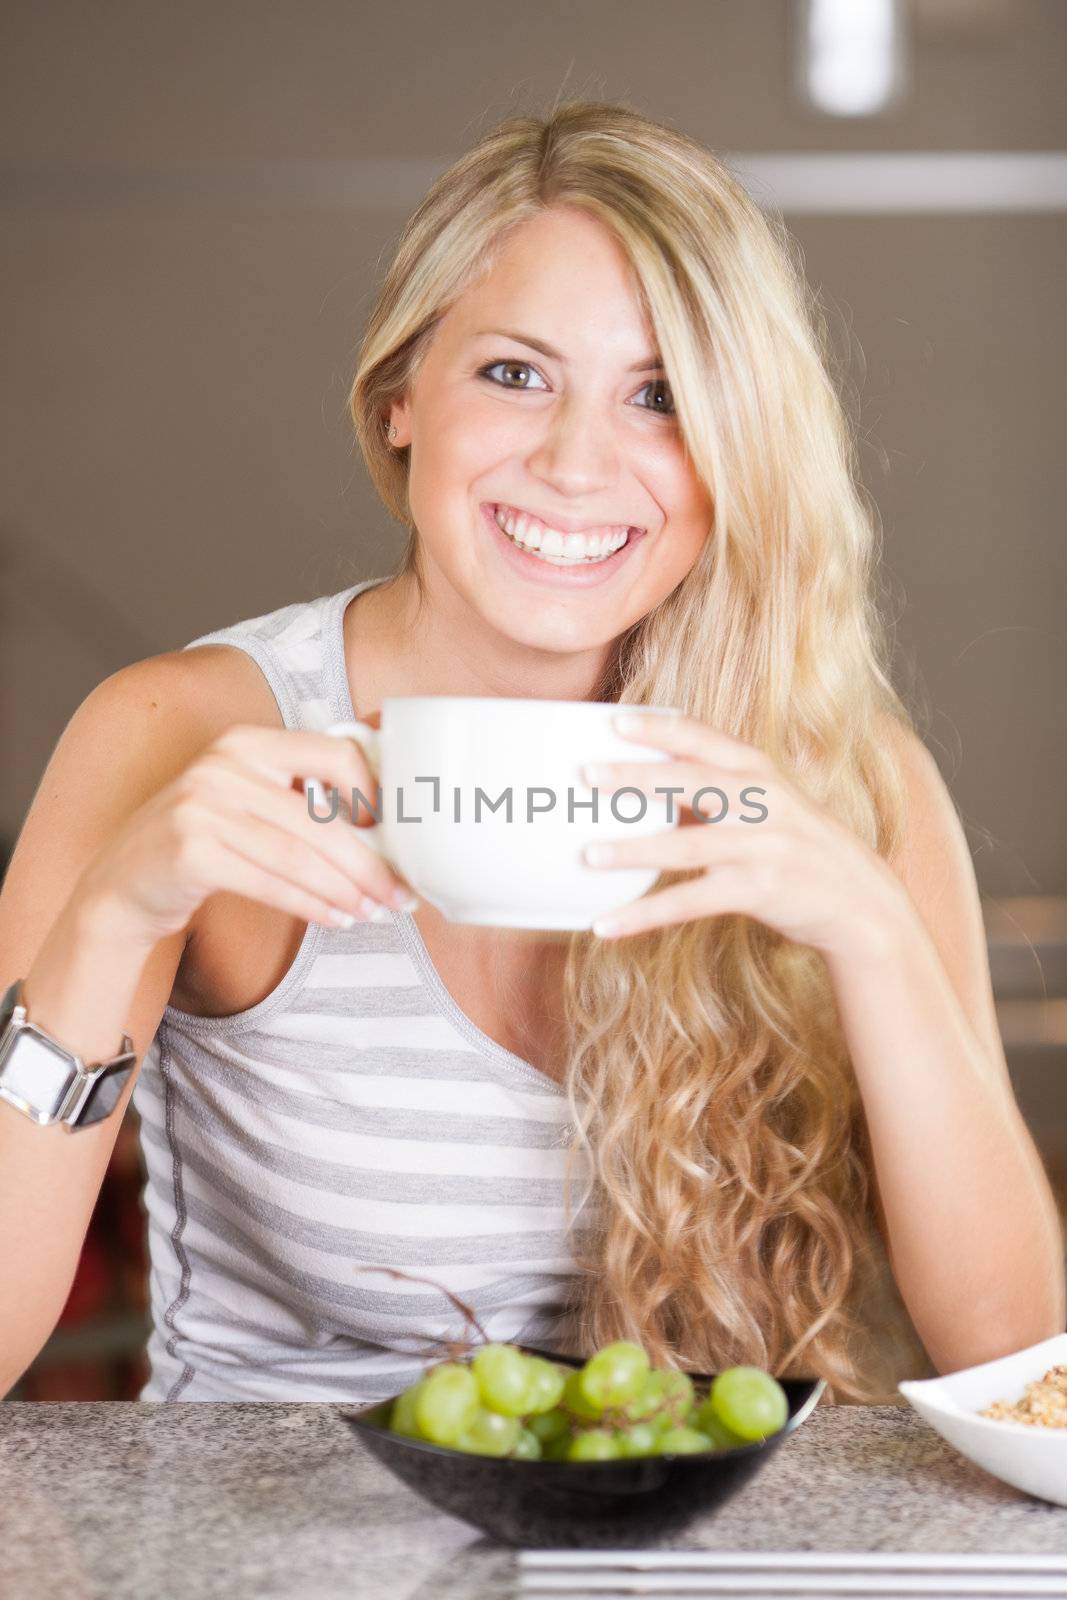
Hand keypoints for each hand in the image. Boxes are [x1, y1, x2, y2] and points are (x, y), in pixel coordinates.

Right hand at [77, 722, 418, 945]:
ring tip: (373, 911)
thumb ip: (301, 800)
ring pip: (299, 856)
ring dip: (345, 890)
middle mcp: (223, 765)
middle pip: (320, 819)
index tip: (392, 831)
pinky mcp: (190, 851)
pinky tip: (336, 918)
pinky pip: (269, 883)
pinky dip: (311, 905)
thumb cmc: (204, 843)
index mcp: (248, 742)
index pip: (333, 753)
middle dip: (369, 863)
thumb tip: (385, 832)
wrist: (123, 882)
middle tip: (400, 894)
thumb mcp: (247, 801)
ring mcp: (201, 806)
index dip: (371, 793)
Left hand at [579, 710, 902, 956]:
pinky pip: (691, 903)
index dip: (662, 729)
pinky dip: (644, 915)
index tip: (616, 720)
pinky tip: (606, 924)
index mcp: (760, 773)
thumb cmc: (798, 846)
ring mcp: (762, 848)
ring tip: (588, 855)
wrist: (861, 901)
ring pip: (688, 845)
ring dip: (634, 850)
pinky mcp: (759, 892)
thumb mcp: (768, 803)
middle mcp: (763, 803)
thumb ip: (717, 787)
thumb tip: (645, 778)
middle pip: (692, 783)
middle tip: (586, 774)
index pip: (706, 739)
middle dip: (638, 778)